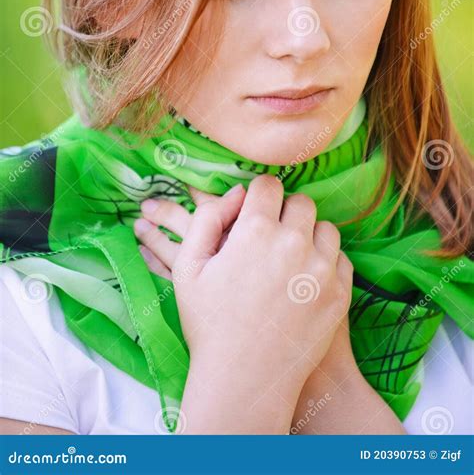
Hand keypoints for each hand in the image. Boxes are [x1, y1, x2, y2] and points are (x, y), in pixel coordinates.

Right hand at [134, 176, 352, 397]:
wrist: (244, 381)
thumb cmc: (209, 324)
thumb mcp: (188, 268)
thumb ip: (207, 219)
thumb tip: (238, 193)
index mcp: (255, 231)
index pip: (269, 184)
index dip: (259, 195)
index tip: (255, 212)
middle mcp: (293, 243)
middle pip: (301, 202)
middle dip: (286, 212)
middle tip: (271, 237)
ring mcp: (322, 269)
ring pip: (326, 227)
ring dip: (310, 235)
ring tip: (290, 258)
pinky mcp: (340, 294)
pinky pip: (342, 258)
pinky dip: (327, 262)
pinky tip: (306, 279)